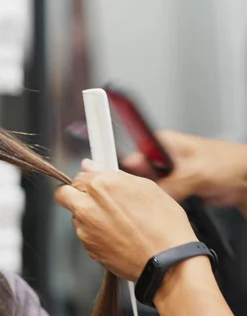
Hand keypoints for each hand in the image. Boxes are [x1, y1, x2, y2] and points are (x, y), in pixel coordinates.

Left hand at [54, 169, 197, 280]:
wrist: (167, 261)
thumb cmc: (164, 225)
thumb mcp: (146, 188)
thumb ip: (114, 175)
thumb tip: (91, 165)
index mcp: (101, 184)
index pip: (79, 176)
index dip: (90, 181)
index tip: (96, 186)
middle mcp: (87, 205)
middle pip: (63, 194)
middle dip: (73, 194)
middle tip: (91, 200)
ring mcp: (85, 228)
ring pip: (75, 216)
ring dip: (86, 216)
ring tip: (115, 222)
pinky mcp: (87, 246)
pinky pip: (84, 235)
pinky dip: (95, 234)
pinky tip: (116, 236)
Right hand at [122, 131, 246, 213]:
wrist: (244, 180)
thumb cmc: (227, 163)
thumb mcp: (193, 173)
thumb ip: (167, 185)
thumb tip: (146, 195)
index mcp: (161, 142)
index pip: (131, 155)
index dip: (125, 170)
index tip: (121, 183)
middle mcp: (161, 157)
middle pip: (136, 174)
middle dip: (138, 187)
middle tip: (142, 197)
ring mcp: (166, 172)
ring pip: (146, 188)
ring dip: (150, 197)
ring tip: (156, 202)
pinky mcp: (172, 186)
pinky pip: (158, 197)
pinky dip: (159, 203)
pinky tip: (162, 207)